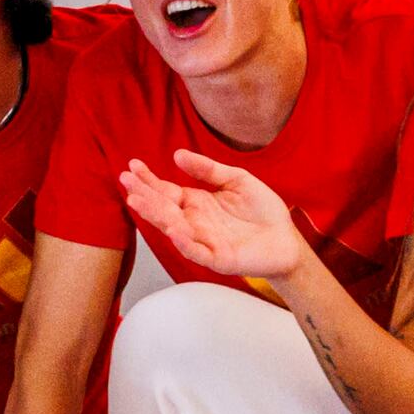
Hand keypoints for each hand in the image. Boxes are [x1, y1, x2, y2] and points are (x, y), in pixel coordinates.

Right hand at [118, 148, 315, 290]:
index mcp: (197, 203)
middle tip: (126, 181)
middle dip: (144, 195)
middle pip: (164, 209)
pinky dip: (185, 243)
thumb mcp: (236, 179)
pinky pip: (197, 252)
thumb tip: (177, 154)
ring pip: (174, 229)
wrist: (287, 238)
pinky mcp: (218, 259)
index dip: (148, 180)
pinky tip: (174, 230)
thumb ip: (209, 169)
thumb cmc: (263, 211)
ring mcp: (204, 241)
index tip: (132, 165)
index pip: (166, 191)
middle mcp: (194, 222)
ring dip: (156, 216)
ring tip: (138, 201)